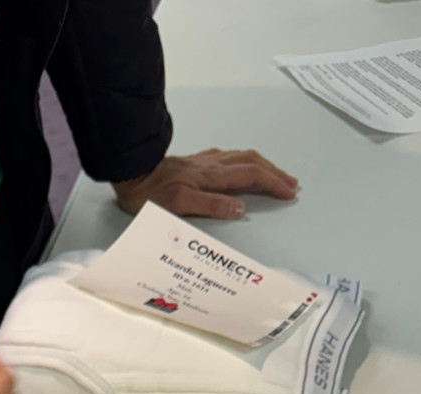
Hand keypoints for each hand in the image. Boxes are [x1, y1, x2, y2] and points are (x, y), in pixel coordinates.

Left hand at [113, 148, 297, 221]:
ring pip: (242, 157)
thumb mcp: (179, 205)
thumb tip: (240, 209)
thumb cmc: (150, 193)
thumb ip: (211, 206)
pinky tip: (242, 165)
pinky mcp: (194, 162)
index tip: (288, 193)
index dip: (273, 184)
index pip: (252, 176)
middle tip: (290, 184)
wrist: (130, 172)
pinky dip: (244, 161)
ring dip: (263, 165)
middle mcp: (211, 165)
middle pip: (252, 163)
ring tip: (275, 175)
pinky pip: (228, 157)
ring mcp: (203, 161)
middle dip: (274, 173)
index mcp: (212, 177)